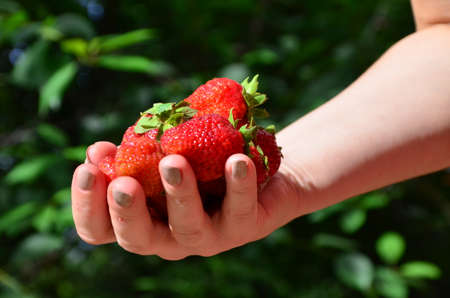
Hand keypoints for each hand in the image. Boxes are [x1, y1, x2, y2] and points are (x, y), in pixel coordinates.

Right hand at [71, 141, 302, 259]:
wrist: (252, 165)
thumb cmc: (197, 163)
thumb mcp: (162, 153)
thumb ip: (132, 155)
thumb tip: (97, 151)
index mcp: (144, 219)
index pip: (101, 229)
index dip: (87, 206)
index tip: (86, 170)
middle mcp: (170, 236)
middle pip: (139, 239)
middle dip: (127, 211)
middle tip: (122, 184)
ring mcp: (208, 236)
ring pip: (189, 227)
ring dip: (179, 194)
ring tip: (174, 162)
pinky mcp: (246, 226)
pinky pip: (241, 208)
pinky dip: (238, 184)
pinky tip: (237, 159)